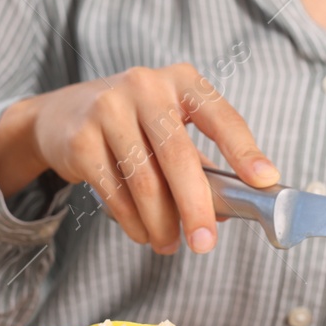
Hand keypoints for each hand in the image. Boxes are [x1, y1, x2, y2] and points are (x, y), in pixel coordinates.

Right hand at [0, 64, 278, 253]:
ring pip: (145, 181)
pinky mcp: (81, 138)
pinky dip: (133, 221)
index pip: (221, 116)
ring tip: (169, 244)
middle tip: (205, 244)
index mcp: (181, 81)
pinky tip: (143, 233)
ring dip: (161, 223)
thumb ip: (200, 163)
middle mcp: (145, 86)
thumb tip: (229, 210)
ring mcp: (108, 109)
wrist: (61, 115)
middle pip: (178, 156)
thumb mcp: (169, 127)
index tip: (265, 181)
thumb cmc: (131, 123)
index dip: (244, 150)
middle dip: (196, 207)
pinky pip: (115, 192)